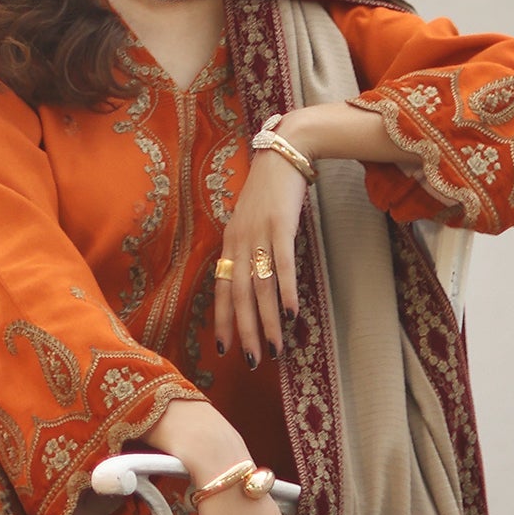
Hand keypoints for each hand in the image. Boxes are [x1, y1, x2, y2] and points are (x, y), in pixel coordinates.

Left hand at [215, 142, 308, 364]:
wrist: (285, 154)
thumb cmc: (270, 191)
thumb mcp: (251, 221)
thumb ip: (249, 249)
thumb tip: (254, 281)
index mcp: (230, 243)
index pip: (223, 290)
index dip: (223, 320)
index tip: (224, 348)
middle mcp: (240, 242)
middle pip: (241, 296)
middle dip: (245, 332)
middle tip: (251, 361)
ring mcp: (260, 234)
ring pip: (260, 287)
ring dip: (267, 321)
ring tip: (275, 348)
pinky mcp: (281, 226)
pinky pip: (282, 264)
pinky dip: (285, 291)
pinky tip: (290, 314)